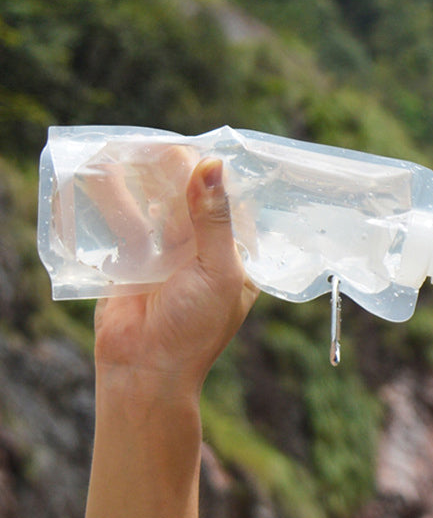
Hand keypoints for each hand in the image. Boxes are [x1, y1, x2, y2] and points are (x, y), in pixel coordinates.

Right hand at [93, 158, 258, 395]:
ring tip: (138, 151)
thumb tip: (212, 166)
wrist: (144, 368)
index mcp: (236, 258)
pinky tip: (111, 172)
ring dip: (149, 181)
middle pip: (194, 201)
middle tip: (167, 149)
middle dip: (181, 174)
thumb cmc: (195, 329)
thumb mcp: (217, 271)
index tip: (208, 151)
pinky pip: (128, 222)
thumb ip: (213, 220)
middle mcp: (204, 252)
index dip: (222, 180)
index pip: (234, 208)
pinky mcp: (134, 259)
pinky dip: (119, 199)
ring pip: (160, 207)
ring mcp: (169, 254)